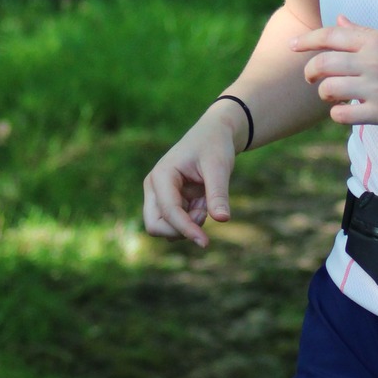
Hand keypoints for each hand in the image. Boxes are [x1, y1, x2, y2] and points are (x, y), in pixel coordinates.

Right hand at [142, 104, 244, 246]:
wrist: (214, 135)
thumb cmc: (215, 145)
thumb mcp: (219, 167)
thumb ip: (218, 193)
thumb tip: (222, 219)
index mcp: (161, 176)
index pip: (168, 211)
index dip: (186, 229)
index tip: (205, 242)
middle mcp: (154, 188)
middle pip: (155, 226)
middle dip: (181, 229)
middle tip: (204, 213)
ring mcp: (160, 196)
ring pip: (166, 229)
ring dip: (189, 224)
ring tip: (205, 202)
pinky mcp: (169, 202)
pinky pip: (177, 224)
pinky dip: (193, 220)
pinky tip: (203, 202)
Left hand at [291, 16, 377, 127]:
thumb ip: (365, 33)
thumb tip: (339, 21)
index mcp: (377, 41)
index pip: (330, 35)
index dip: (306, 40)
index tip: (292, 46)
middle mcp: (373, 62)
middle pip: (322, 63)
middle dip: (310, 71)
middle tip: (311, 78)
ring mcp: (376, 88)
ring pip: (328, 89)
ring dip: (324, 93)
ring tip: (333, 95)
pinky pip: (342, 114)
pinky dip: (337, 113)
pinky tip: (344, 111)